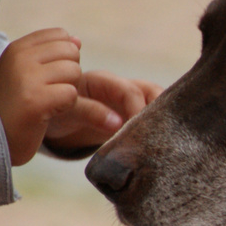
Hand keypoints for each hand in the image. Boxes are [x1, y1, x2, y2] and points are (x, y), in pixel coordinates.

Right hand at [0, 28, 84, 164]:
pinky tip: (48, 111)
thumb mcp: (27, 72)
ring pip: (74, 71)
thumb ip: (51, 53)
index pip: (61, 35)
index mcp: (18, 48)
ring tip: (47, 101)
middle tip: (50, 91)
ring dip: (69, 90)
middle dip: (70, 73)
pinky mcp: (35, 100)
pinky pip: (71, 94)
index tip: (48, 75)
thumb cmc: (17, 105)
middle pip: (71, 52)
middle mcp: (20, 58)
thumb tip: (76, 40)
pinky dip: (67, 105)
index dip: (65, 56)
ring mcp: (26, 78)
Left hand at [43, 69, 163, 153]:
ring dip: (164, 118)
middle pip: (152, 91)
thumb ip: (90, 113)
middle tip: (161, 134)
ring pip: (158, 102)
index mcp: (103, 81)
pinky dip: (160, 127)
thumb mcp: (68, 112)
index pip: (129, 90)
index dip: (137, 109)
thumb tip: (118, 124)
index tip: (138, 130)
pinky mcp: (136, 115)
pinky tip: (162, 143)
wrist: (58, 119)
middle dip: (159, 110)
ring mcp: (131, 101)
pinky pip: (154, 117)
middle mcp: (122, 87)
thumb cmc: (60, 111)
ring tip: (167, 139)